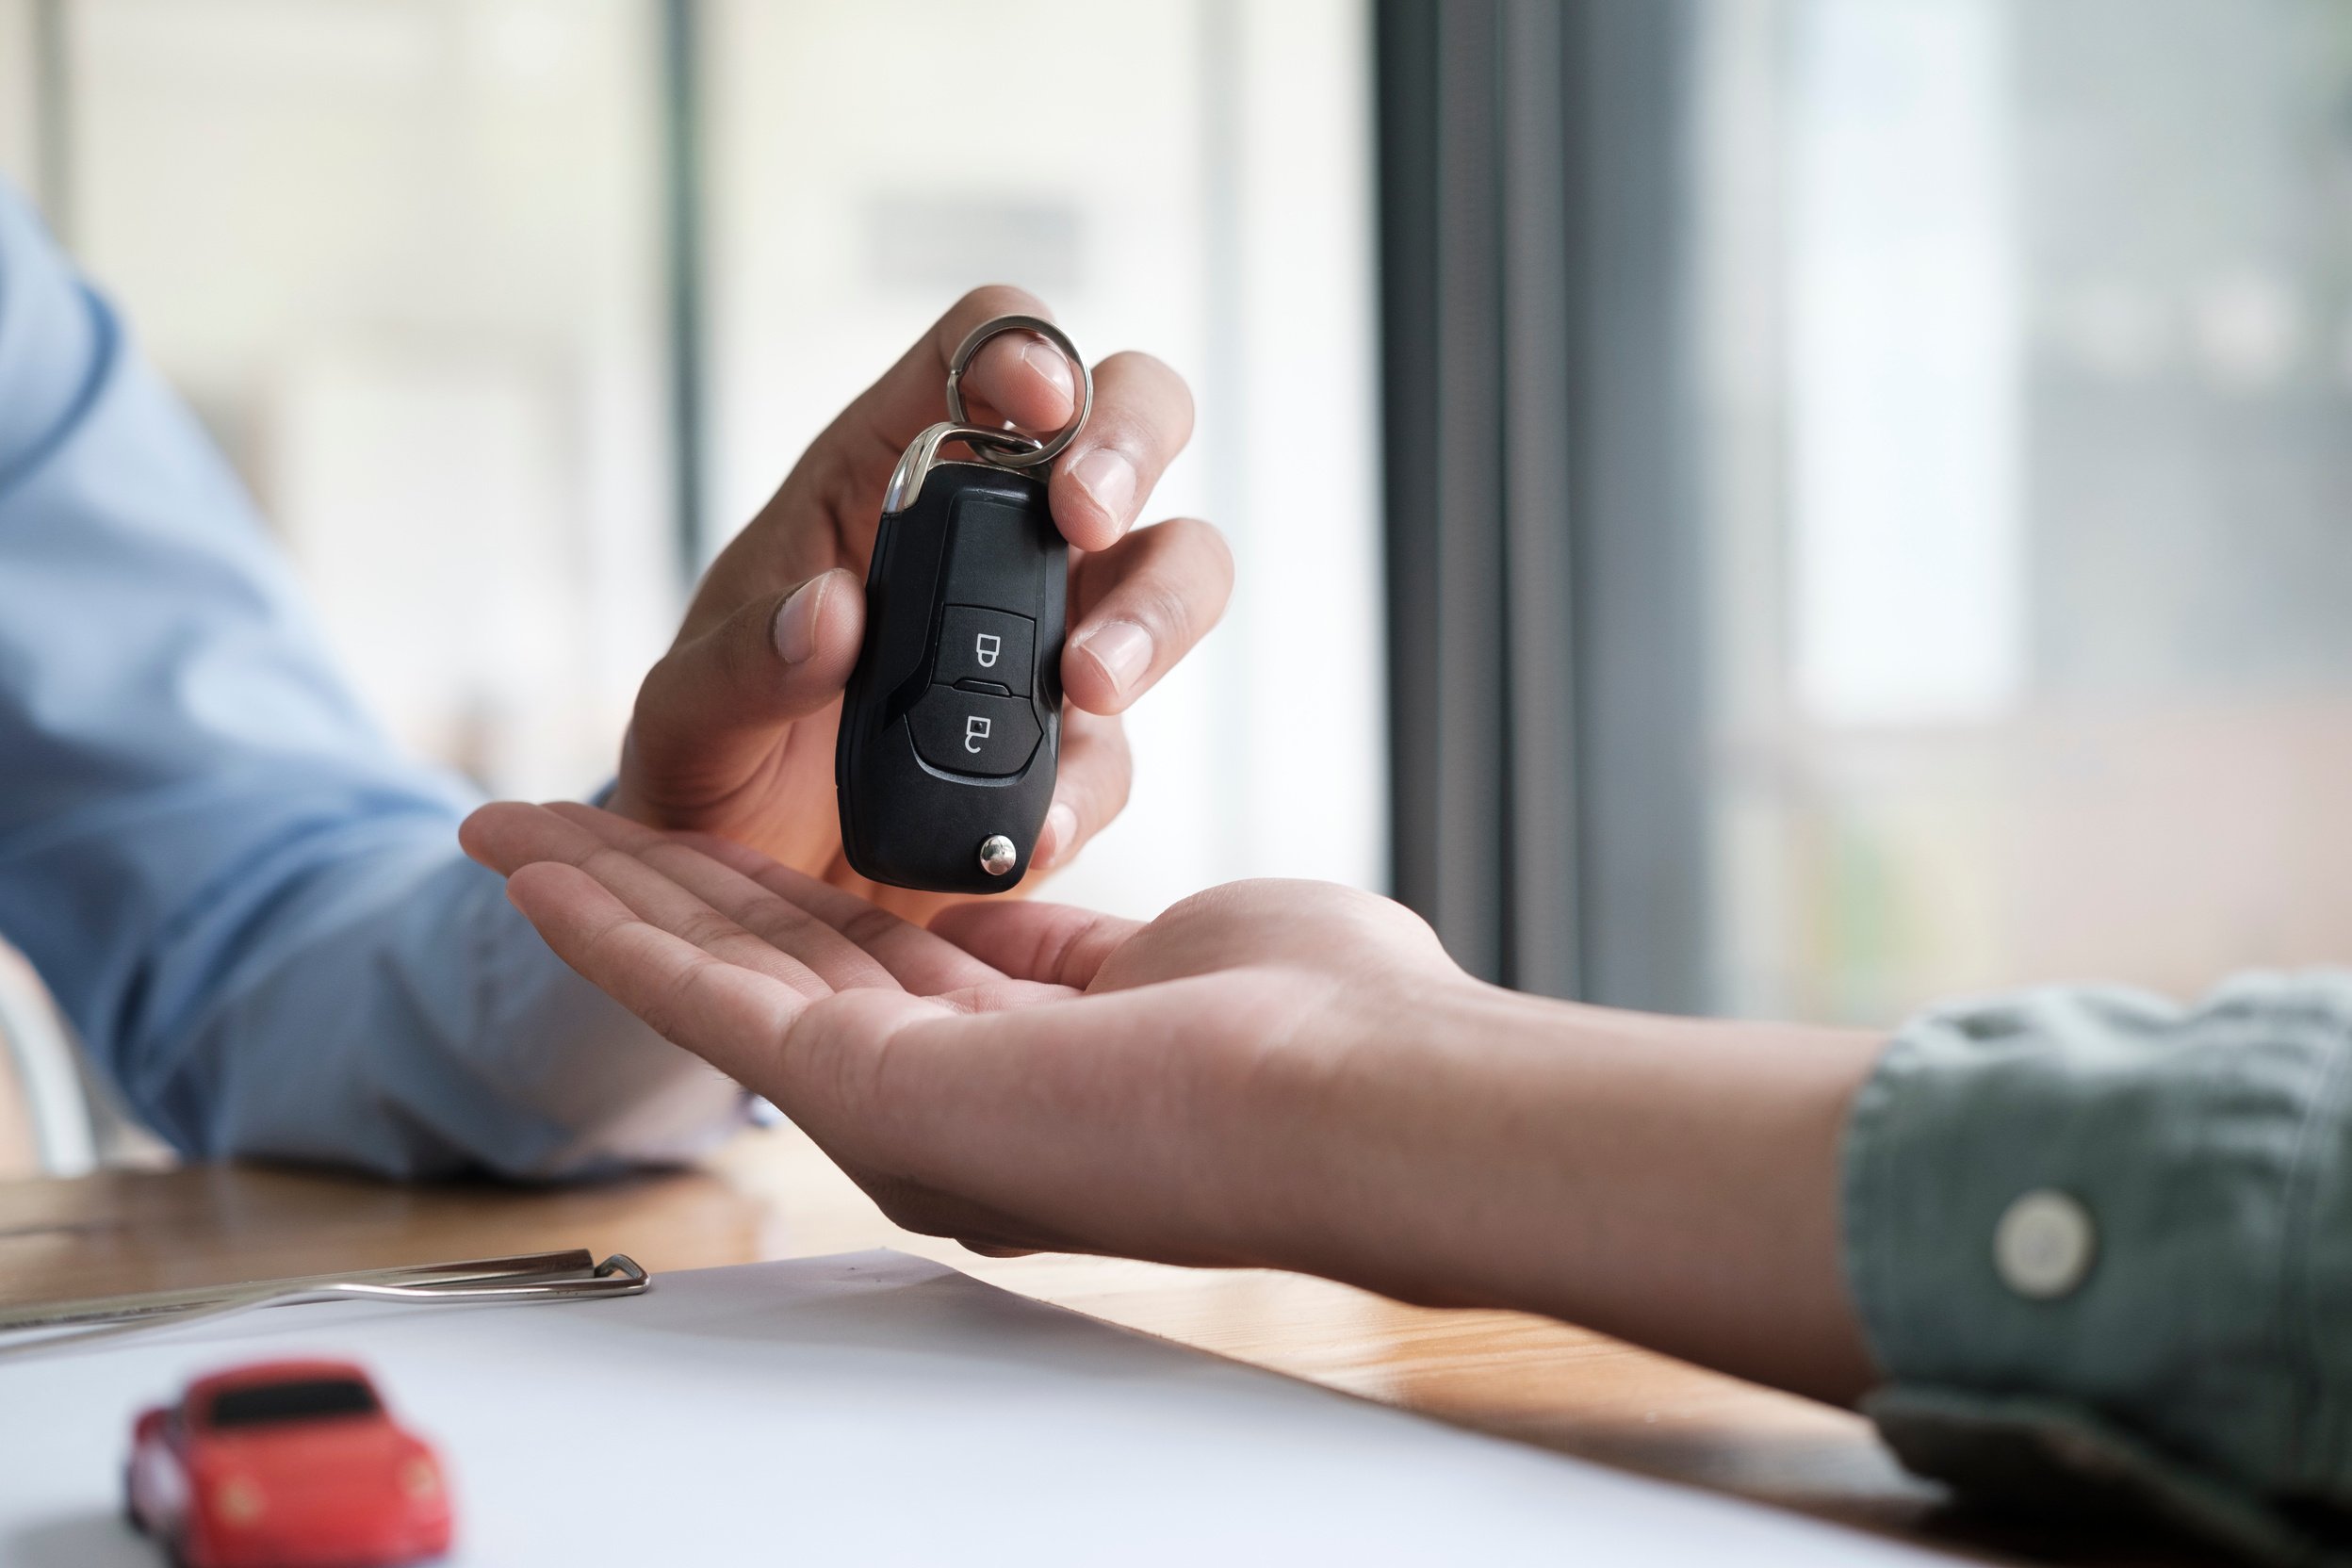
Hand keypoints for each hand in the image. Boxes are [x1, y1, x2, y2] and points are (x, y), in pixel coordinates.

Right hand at [462, 800, 1882, 1402]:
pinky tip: (542, 870)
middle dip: (656, 894)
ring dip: (605, 902)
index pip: (866, 960)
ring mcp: (893, 1107)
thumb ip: (1069, 941)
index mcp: (1015, 1067)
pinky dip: (613, 928)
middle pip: (768, 968)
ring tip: (512, 836)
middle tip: (556, 833)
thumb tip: (1019, 916)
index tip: (710, 844)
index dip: (775, 896)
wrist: (1361, 1095)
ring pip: (714, 980)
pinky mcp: (862, 1093)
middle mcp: (938, 1104)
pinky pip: (704, 998)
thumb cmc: (1325, 1026)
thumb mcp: (1168, 949)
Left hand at [608, 287, 1230, 922]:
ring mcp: (1051, 639)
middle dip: (1130, 446)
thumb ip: (739, 666)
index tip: (1036, 404)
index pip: (978, 350)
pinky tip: (1031, 829)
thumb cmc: (710, 765)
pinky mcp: (1073, 753)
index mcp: (887, 474)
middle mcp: (994, 536)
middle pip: (1126, 420)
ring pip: (1176, 569)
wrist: (744, 895)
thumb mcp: (684, 716)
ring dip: (1155, 615)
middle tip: (1087, 519)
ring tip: (1090, 682)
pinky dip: (1087, 789)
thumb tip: (829, 614)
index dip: (1022, 349)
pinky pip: (1121, 752)